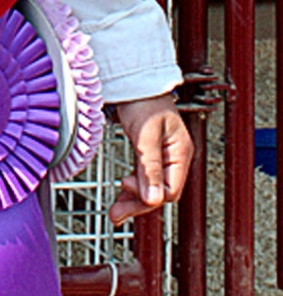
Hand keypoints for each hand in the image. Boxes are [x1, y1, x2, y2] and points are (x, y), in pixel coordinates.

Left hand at [108, 94, 193, 225]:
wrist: (133, 80)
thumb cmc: (143, 101)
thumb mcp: (145, 135)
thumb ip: (150, 168)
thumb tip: (154, 200)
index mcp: (181, 152)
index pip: (170, 189)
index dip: (149, 195)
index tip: (127, 189)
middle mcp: (175, 157)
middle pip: (161, 191)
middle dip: (139, 204)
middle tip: (116, 214)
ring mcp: (163, 155)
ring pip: (152, 187)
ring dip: (134, 199)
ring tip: (115, 211)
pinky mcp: (150, 153)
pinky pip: (145, 177)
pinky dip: (134, 186)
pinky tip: (123, 191)